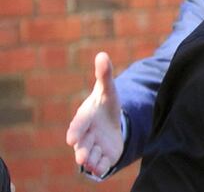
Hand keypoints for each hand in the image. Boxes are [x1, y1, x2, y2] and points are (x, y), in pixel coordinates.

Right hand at [65, 52, 122, 177]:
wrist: (110, 123)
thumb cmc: (105, 106)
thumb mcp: (108, 90)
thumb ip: (105, 75)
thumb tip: (102, 55)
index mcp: (85, 118)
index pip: (79, 124)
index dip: (76, 130)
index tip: (72, 138)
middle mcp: (86, 135)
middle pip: (82, 144)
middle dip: (82, 150)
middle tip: (81, 157)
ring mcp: (93, 147)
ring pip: (91, 156)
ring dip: (91, 160)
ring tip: (92, 163)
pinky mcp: (103, 157)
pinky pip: (101, 165)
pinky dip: (101, 168)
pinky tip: (103, 169)